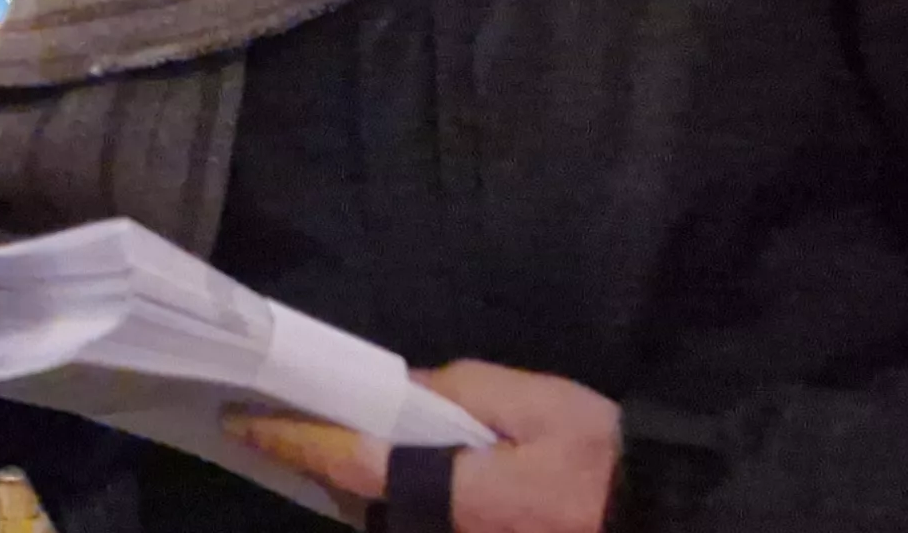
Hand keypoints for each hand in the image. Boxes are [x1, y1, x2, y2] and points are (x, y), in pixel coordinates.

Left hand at [223, 362, 621, 532]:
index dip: (295, 441)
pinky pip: (414, 526)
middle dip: (317, 465)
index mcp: (461, 495)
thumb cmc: (604, 458)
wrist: (664, 513)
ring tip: (316, 442)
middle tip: (272, 421)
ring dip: (351, 487)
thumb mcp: (536, 403)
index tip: (243, 420)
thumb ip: (460, 391)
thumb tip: (401, 389)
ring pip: (382, 522)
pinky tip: (378, 474)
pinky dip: (389, 500)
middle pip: (359, 505)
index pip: (356, 466)